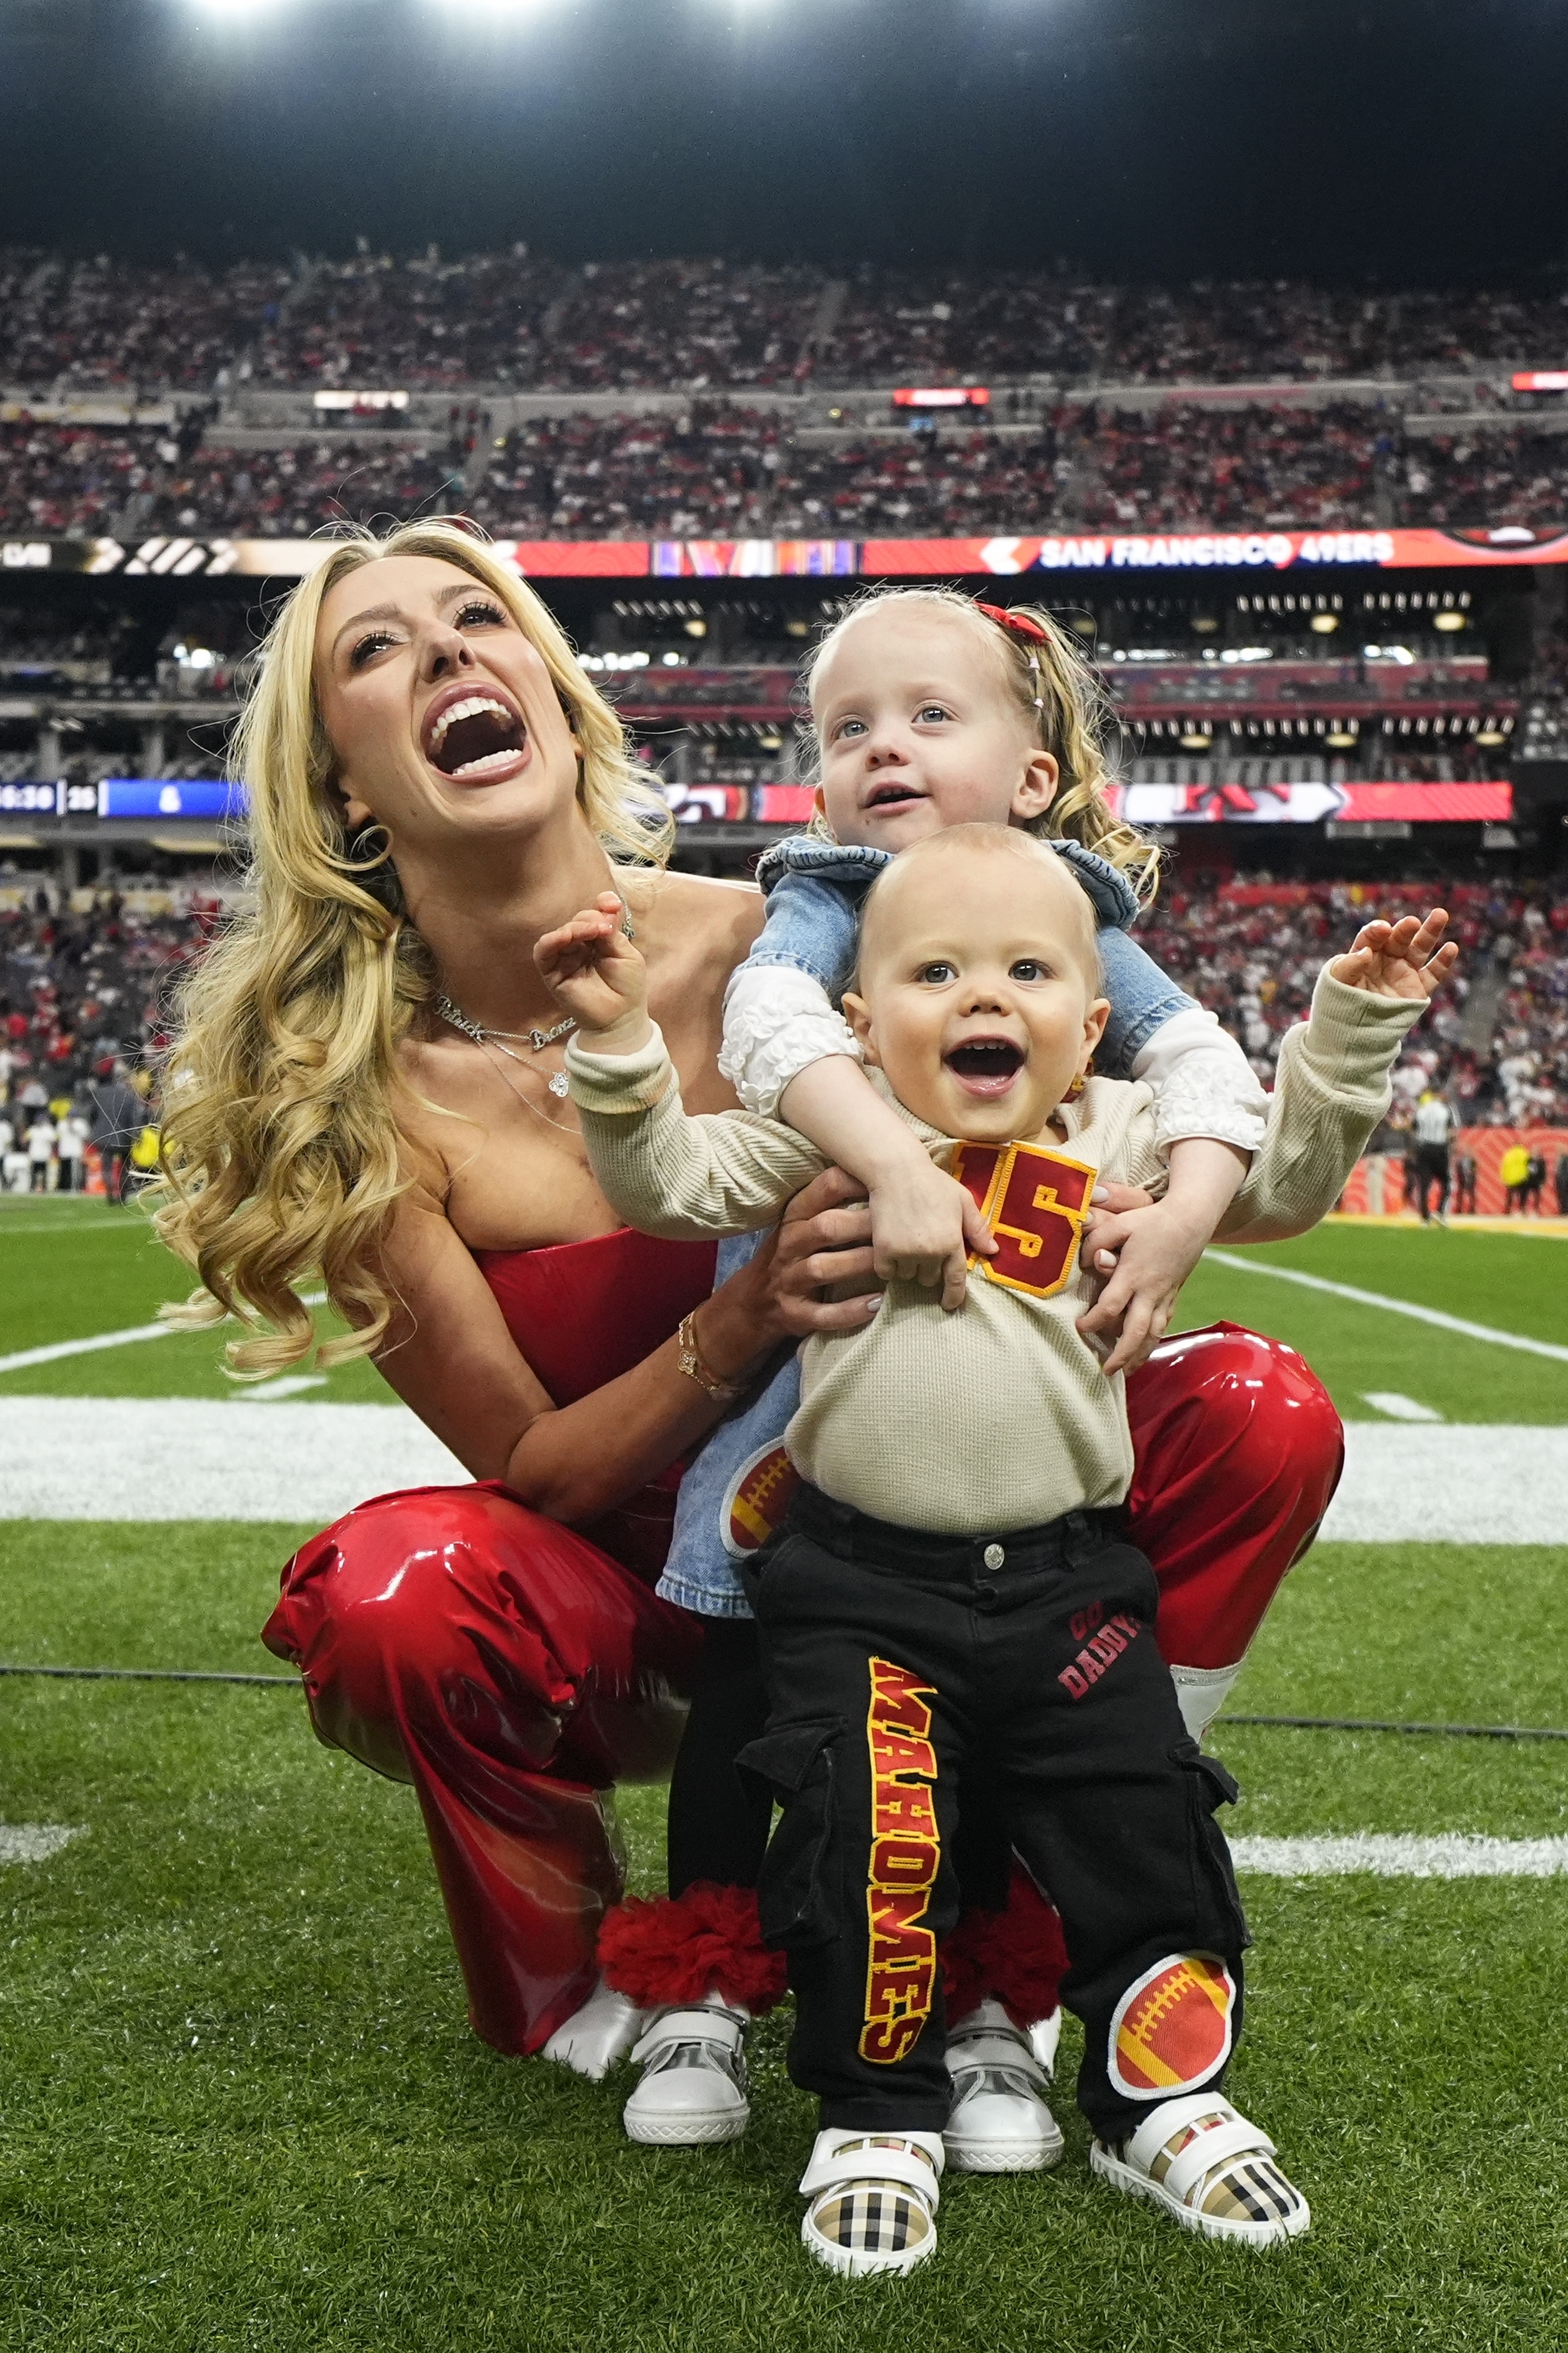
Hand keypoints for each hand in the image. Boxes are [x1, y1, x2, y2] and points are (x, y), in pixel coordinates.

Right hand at [533, 894, 649, 1044]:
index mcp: (599, 939)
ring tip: (592, 931)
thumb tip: (606, 904)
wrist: (621, 1017)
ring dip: (575, 926)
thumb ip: (613, 931)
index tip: (611, 904)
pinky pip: (543, 952)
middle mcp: (580, 946)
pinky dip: (552, 940)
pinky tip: (566, 936)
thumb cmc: (627, 987)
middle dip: (590, 918)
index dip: (601, 905)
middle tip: (605, 927)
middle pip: (578, 920)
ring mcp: (565, 959)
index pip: (594, 915)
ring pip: (561, 932)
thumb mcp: (627, 954)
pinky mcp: (552, 973)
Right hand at [754, 1166, 886, 1340]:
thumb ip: (835, 1205)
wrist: (756, 1303)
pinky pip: (823, 1313)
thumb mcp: (803, 1225)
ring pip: (822, 1268)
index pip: (825, 1187)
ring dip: (858, 1264)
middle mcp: (789, 1244)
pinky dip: (850, 1311)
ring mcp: (789, 1281)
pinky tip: (877, 1304)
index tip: (891, 1184)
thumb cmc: (795, 1255)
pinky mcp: (795, 1314)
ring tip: (890, 1265)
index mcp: (795, 1216)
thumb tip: (890, 1180)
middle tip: (900, 1227)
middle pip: (826, 1227)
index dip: (858, 1182)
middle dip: (863, 1224)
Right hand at [868, 1157, 996, 1313]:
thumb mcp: (962, 1200)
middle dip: (928, 1267)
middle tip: (921, 1244)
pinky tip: (889, 1246)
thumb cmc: (932, 1183)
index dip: (954, 1296)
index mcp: (952, 1241)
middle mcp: (931, 1252)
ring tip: (904, 1240)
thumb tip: (993, 1251)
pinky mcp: (884, 1251)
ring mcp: (906, 1253)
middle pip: (929, 1278)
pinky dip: (887, 1264)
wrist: (895, 1170)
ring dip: (907, 1265)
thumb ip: (977, 1228)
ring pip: (907, 1276)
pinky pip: (887, 1272)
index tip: (949, 1305)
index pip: (956, 1279)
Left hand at [1075, 1197, 1208, 1376]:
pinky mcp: (1174, 1294)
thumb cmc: (1152, 1220)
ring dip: (1140, 1355)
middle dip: (1121, 1355)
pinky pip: (1164, 1324)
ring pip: (1154, 1334)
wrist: (1192, 1218)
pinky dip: (1154, 1341)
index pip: (1111, 1306)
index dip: (1094, 1321)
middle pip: (1137, 1331)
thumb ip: (1096, 1240)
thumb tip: (1083, 1261)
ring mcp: (1165, 1295)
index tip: (1080, 1327)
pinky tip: (1145, 1350)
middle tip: (1106, 1371)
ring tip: (1127, 1372)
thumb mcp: (1120, 1223)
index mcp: (1134, 1274)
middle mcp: (1151, 1290)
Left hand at [1329, 908, 1457, 1002]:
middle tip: (1412, 923)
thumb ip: (1349, 966)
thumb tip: (1367, 952)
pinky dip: (1443, 962)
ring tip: (1440, 915)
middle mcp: (1386, 960)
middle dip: (1406, 929)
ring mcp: (1403, 974)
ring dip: (1430, 932)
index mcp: (1365, 954)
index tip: (1383, 930)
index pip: (1372, 937)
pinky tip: (1451, 948)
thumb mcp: (1337, 982)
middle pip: (1399, 939)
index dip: (1377, 931)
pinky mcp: (1417, 990)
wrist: (1353, 1033)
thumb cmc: (1340, 1003)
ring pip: (1419, 949)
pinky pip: (1433, 974)